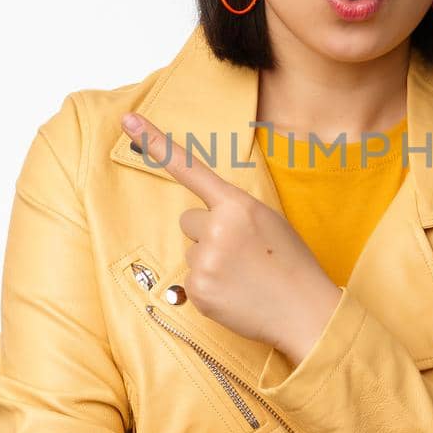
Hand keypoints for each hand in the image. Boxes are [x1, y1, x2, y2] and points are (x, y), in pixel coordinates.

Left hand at [122, 110, 341, 360]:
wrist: (305, 312)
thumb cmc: (291, 265)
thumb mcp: (269, 222)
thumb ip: (235, 213)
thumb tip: (204, 223)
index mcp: (238, 204)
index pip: (189, 167)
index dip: (154, 142)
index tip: (127, 120)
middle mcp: (217, 227)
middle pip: (189, 221)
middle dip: (209, 235)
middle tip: (242, 255)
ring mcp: (204, 260)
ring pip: (191, 252)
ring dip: (210, 262)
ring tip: (244, 277)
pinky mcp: (197, 289)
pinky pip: (191, 280)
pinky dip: (210, 287)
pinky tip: (235, 294)